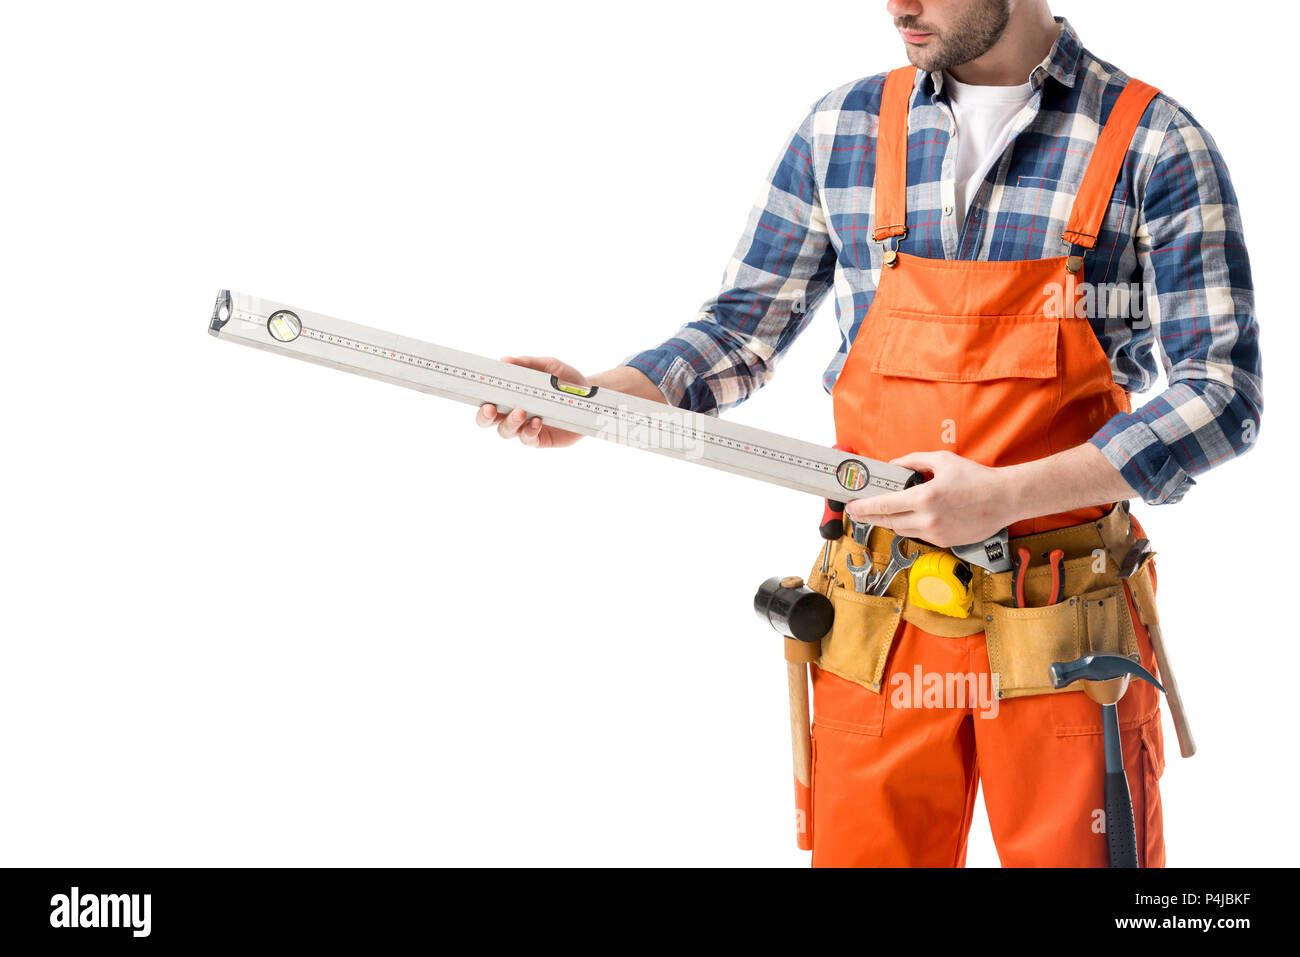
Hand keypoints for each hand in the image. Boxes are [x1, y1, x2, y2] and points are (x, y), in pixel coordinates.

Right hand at [475, 356, 585, 448]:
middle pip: (489, 420)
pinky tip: (537, 421)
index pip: (487, 399)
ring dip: (509, 422)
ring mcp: (526, 428)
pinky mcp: (540, 439)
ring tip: (520, 412)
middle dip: (484, 416)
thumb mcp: (549, 366)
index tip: (477, 392)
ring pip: (506, 431)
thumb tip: (505, 360)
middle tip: (490, 408)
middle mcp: (514, 413)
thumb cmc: (565, 380)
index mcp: (510, 395)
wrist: (591, 396)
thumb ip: (527, 363)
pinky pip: (528, 439)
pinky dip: (529, 431)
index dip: (477, 398)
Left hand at [844, 450, 1011, 546]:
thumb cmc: (977, 478)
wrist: (1005, 499)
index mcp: (925, 497)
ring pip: (901, 530)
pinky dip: (910, 526)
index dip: (864, 508)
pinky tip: (909, 517)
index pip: (884, 506)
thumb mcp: (942, 460)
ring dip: (890, 521)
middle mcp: (928, 519)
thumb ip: (913, 462)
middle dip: (869, 517)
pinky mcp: (944, 542)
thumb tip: (893, 466)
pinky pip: (918, 535)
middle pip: (888, 521)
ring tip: (883, 512)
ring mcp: (936, 533)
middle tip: (857, 512)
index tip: (851, 507)